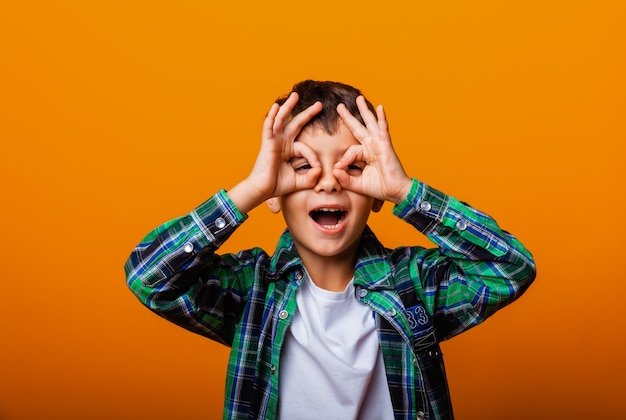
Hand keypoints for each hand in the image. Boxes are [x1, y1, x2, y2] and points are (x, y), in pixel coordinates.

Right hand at [229, 93, 322, 213]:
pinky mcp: (267, 143)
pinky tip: (276, 106)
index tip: (317, 167)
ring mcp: (274, 141)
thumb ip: (311, 177)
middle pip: (296, 124)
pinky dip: (272, 116)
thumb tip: (320, 170)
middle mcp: (282, 143)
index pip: (305, 147)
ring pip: (282, 120)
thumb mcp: (299, 181)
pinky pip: (269, 126)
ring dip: (288, 107)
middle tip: (319, 104)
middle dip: (307, 114)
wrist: (262, 190)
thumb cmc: (278, 186)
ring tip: (296, 95)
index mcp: (289, 150)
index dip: (313, 157)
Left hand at [334, 96, 411, 203]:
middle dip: (349, 117)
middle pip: (358, 128)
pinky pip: (383, 129)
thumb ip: (344, 177)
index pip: (350, 151)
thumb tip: (334, 169)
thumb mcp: (356, 183)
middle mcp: (371, 146)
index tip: (339, 169)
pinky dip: (382, 118)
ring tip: (358, 98)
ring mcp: (379, 144)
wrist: (395, 192)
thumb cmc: (378, 187)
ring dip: (364, 110)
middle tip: (339, 106)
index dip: (343, 160)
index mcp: (365, 154)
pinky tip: (380, 107)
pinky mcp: (386, 145)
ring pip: (370, 123)